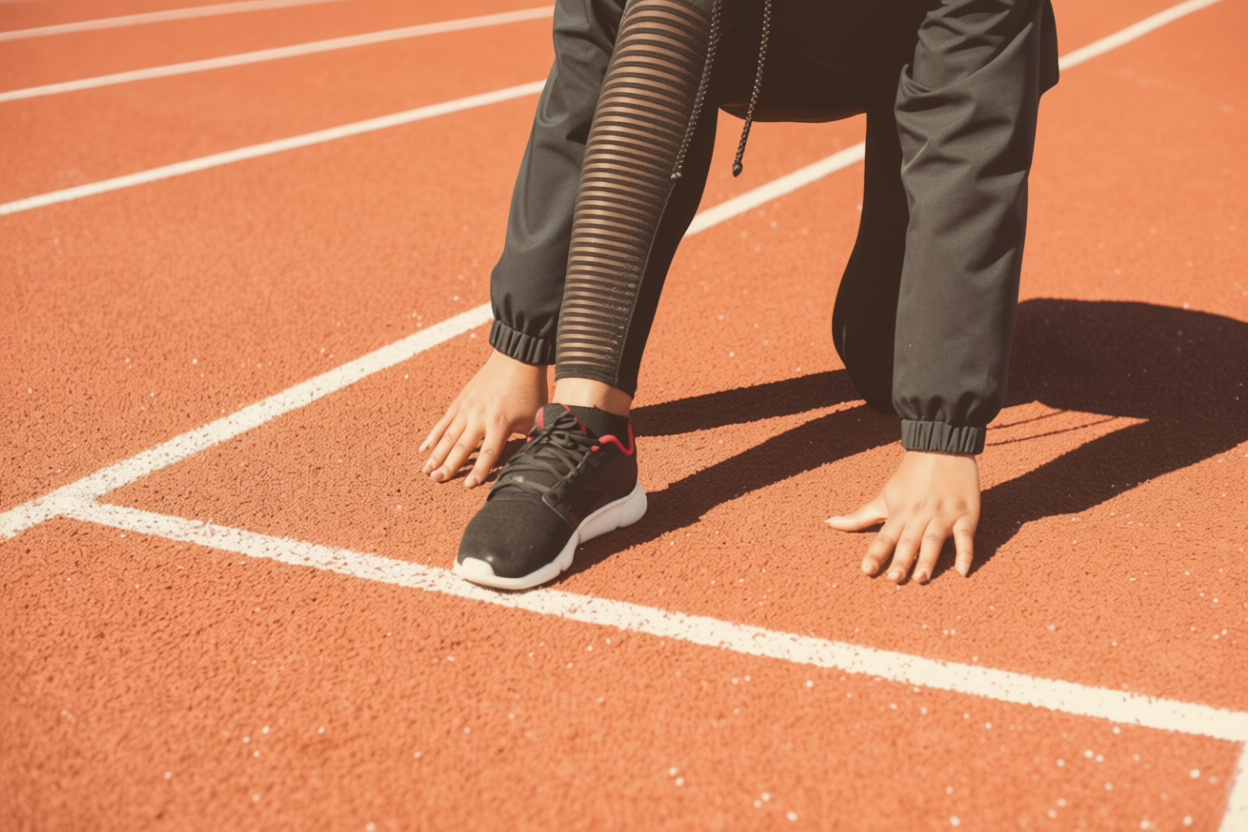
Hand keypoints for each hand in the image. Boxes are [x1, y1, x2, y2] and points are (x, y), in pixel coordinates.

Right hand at [420, 349, 547, 486]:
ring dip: (436, 454)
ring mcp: (467, 408)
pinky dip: (433, 435)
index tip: (468, 486)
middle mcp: (480, 417)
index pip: (488, 453)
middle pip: (462, 446)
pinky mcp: (460, 401)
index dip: (479, 471)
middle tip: (436, 481)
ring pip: (448, 435)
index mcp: (500, 423)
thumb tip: (535, 459)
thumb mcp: (534, 416)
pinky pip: (444, 422)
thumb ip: (531, 439)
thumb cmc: (529, 390)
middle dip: (449, 465)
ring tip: (426, 471)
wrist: (516, 358)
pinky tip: (424, 449)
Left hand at [826, 451, 979, 582]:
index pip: (884, 537)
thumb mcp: (884, 496)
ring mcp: (943, 515)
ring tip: (921, 578)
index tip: (866, 571)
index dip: (876, 554)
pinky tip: (962, 571)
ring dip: (928, 558)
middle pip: (908, 541)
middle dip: (901, 560)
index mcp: (899, 513)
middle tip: (893, 579)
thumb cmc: (910, 476)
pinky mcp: (966, 515)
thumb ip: (859, 516)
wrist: (942, 446)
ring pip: (934, 539)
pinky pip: (965, 536)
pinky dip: (966, 553)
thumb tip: (829, 524)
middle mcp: (920, 515)